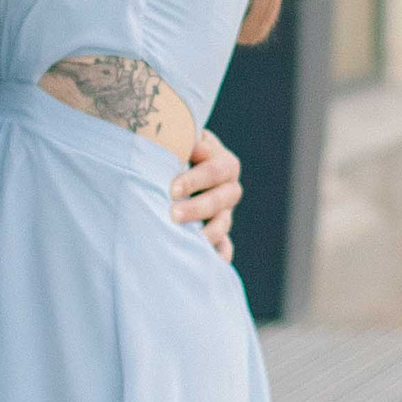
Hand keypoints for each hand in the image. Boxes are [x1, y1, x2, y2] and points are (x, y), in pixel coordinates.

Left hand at [174, 125, 241, 262]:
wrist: (176, 165)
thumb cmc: (177, 148)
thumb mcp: (183, 139)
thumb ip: (185, 141)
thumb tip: (189, 145)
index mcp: (224, 163)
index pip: (215, 171)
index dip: (195, 180)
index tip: (173, 188)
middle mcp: (229, 188)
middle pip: (220, 199)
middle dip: (197, 208)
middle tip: (174, 214)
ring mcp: (225, 211)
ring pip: (223, 224)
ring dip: (207, 233)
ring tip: (189, 240)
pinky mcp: (218, 231)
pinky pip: (224, 245)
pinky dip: (220, 254)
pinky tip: (213, 262)